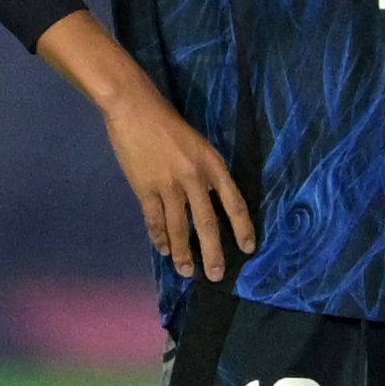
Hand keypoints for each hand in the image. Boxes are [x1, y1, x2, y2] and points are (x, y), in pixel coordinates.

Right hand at [101, 87, 254, 280]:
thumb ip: (206, 173)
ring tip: (186, 271)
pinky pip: (155, 220)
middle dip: (213, 252)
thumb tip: (212, 203)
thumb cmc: (169, 125)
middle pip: (207, 223)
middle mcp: (195, 178)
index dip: (242, 228)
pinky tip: (163, 250)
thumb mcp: (199, 146)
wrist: (136, 110)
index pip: (234, 203)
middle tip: (216, 275)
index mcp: (213, 165)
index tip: (248, 248)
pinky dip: (159, 237)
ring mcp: (169, 185)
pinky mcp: (145, 189)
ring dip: (183, 253)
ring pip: (179, 228)